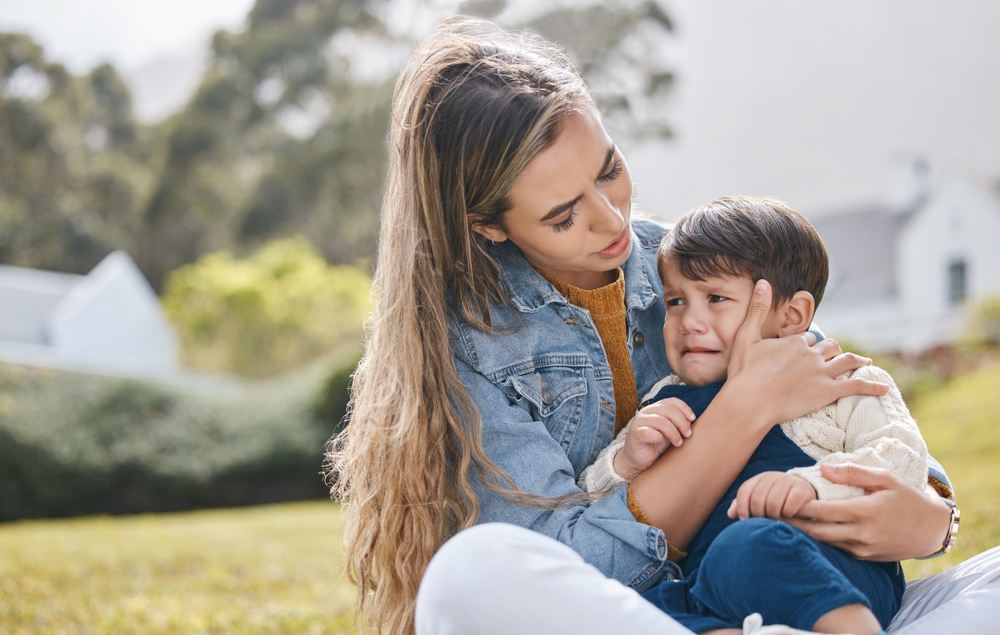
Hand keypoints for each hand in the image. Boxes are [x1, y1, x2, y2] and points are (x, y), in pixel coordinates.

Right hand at [613, 398, 694, 478]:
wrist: (639, 460)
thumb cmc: (657, 445)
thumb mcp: (671, 433)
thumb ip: (679, 425)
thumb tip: (691, 420)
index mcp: (656, 408)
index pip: (672, 401)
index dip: (684, 408)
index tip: (693, 419)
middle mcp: (646, 412)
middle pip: (668, 410)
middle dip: (681, 422)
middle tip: (688, 434)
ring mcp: (638, 422)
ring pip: (660, 421)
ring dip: (673, 432)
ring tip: (678, 443)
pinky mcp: (634, 434)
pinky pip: (647, 432)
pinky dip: (658, 437)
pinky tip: (661, 442)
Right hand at [725, 280, 889, 428]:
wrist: (749, 401)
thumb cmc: (743, 372)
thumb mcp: (745, 336)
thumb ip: (758, 308)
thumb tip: (764, 281)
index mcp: (794, 341)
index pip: (808, 338)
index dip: (807, 344)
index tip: (805, 350)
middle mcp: (811, 354)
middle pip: (829, 348)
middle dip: (832, 350)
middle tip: (836, 356)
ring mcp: (821, 373)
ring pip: (846, 362)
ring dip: (856, 361)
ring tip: (864, 363)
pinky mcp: (828, 392)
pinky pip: (856, 386)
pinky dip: (872, 386)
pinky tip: (884, 388)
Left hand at [728, 471, 816, 519]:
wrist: (804, 491)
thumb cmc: (777, 498)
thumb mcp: (760, 499)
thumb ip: (744, 505)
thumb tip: (730, 514)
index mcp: (759, 479)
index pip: (744, 491)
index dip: (742, 507)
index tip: (745, 519)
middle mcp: (771, 477)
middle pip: (758, 499)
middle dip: (759, 514)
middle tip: (764, 520)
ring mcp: (787, 481)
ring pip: (773, 503)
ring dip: (773, 515)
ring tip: (776, 519)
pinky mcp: (801, 490)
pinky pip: (790, 506)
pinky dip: (787, 514)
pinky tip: (789, 515)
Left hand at [783, 463, 953, 560]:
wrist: (931, 530)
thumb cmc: (906, 498)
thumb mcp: (884, 478)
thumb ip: (853, 473)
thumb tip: (822, 469)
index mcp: (866, 512)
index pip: (823, 511)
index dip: (800, 506)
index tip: (782, 497)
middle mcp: (862, 534)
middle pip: (818, 531)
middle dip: (793, 523)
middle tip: (770, 514)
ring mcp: (863, 548)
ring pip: (824, 542)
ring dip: (803, 533)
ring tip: (780, 521)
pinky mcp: (864, 557)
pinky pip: (837, 548)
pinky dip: (820, 540)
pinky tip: (804, 531)